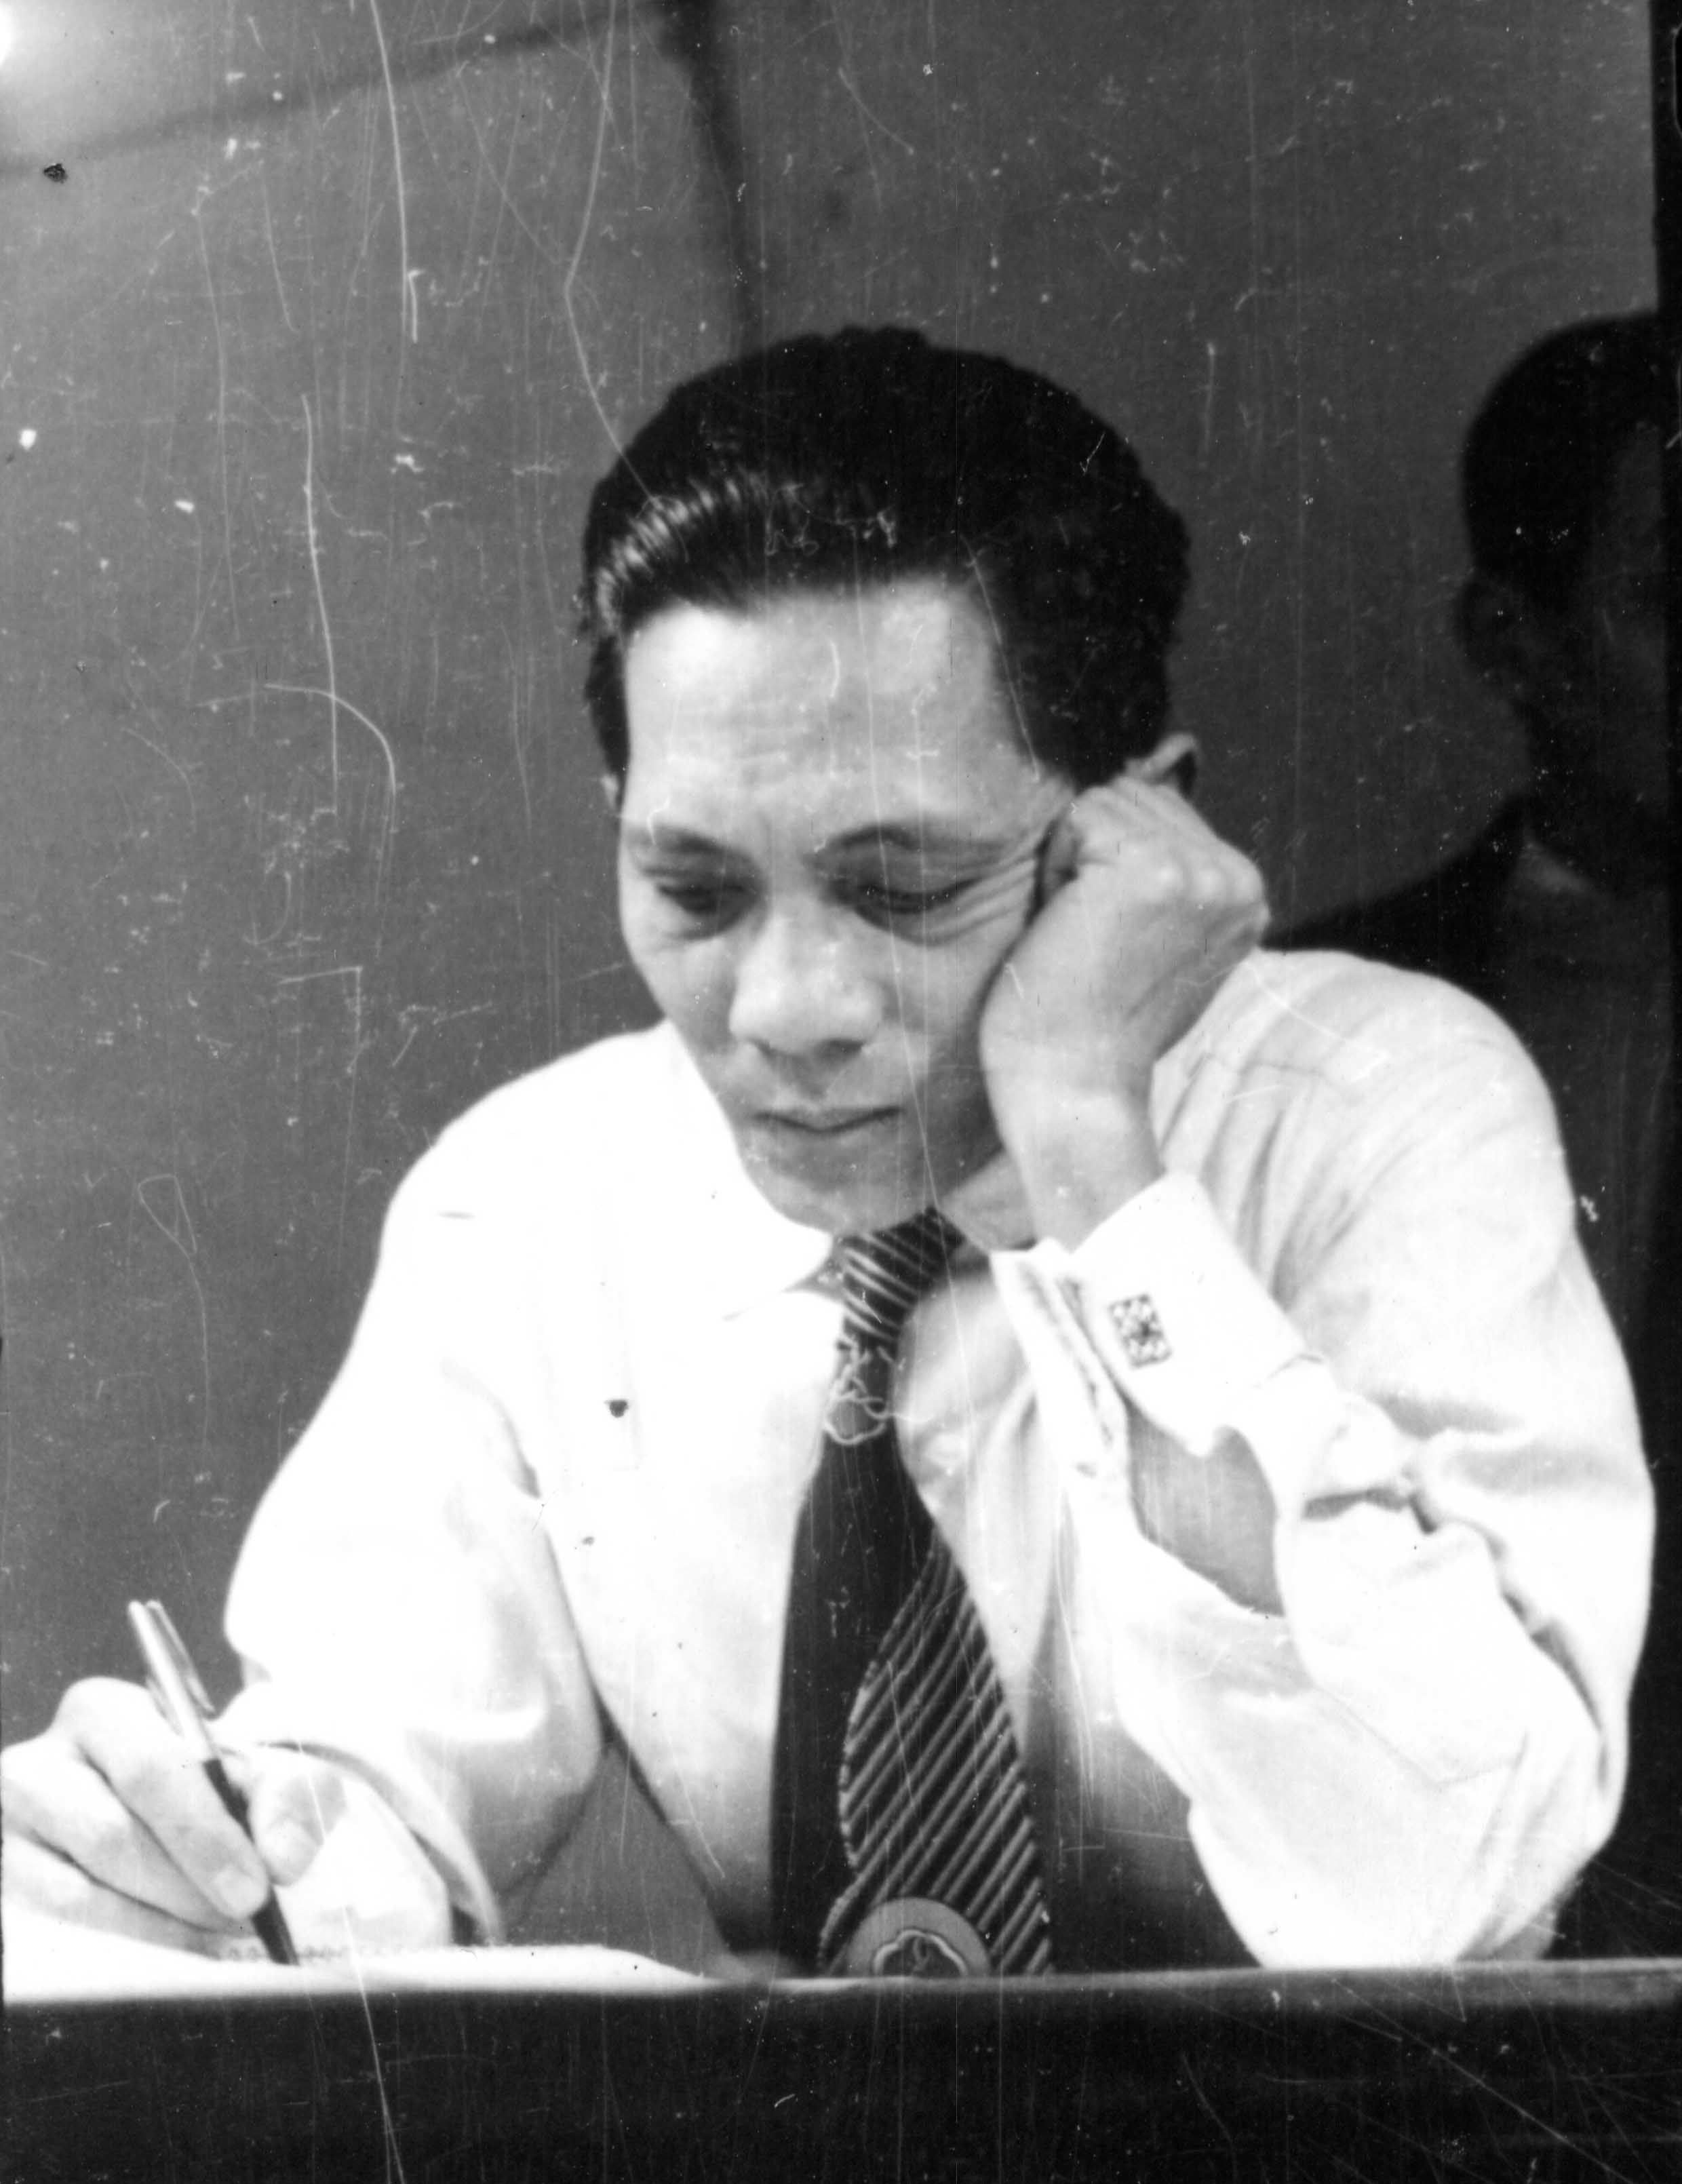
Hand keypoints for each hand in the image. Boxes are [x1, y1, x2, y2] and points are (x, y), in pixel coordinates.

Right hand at [1, 1677, 344, 1953]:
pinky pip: (61, 1927)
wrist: (170, 1807)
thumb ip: (290, 1798)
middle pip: (110, 1836)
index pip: (149, 1770)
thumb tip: (283, 1860)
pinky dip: (130, 1942)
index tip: (255, 1889)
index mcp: (105, 1712)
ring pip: (78, 1892)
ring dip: (161, 1923)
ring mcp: (13, 1828)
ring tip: (218, 1930)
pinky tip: (178, 1943)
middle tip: (243, 1916)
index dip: (204, 1835)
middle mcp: (41, 1762)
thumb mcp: (264, 1771)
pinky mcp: (6, 1880)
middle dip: (188, 1886)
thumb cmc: (214, 1783)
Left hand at [979, 749, 1268, 1242]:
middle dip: (1094, 857)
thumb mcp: (1158, 939)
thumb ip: (1171, 875)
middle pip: (1133, 798)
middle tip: (1095, 937)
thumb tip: (1145, 784)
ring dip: (1074, 862)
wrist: (1075, 1085)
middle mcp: (1237, 878)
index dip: (1111, 867)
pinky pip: (1078, 817)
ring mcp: (1200, 873)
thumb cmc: (1093, 1018)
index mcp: (1245, 892)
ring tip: (1085, 933)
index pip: (1159, 812)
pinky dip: (1056, 867)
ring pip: (1105, 803)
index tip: (1116, 938)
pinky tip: (1070, 926)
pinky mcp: (1153, 871)